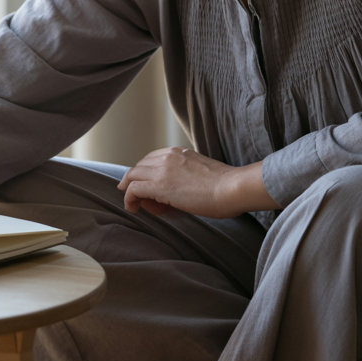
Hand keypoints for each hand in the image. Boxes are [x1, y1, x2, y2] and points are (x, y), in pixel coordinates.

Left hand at [117, 147, 279, 218]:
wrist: (232, 188)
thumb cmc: (226, 186)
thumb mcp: (202, 172)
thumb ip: (188, 174)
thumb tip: (184, 189)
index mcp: (178, 152)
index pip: (151, 159)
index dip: (145, 173)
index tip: (146, 186)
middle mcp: (167, 156)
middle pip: (139, 167)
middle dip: (136, 182)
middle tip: (141, 199)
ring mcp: (162, 170)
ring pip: (132, 176)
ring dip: (131, 191)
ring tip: (137, 205)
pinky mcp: (159, 186)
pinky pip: (133, 189)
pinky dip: (129, 198)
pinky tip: (132, 208)